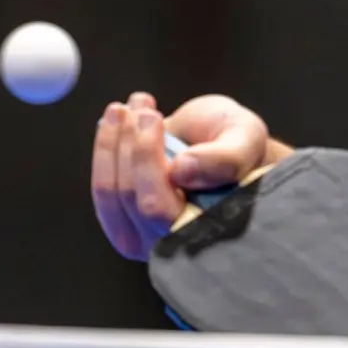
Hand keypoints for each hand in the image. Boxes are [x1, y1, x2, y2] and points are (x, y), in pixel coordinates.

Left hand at [91, 92, 269, 260]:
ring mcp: (142, 235)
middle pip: (129, 197)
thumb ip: (224, 159)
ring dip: (112, 141)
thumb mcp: (245, 142)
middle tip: (143, 104)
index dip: (146, 161)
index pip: (157, 207)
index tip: (151, 116)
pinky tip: (121, 117)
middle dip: (129, 143)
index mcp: (203, 231)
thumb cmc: (240, 148)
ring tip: (131, 104)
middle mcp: (169, 243)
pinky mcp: (122, 219)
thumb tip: (181, 170)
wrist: (224, 145)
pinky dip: (106, 145)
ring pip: (109, 191)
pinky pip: (102, 186)